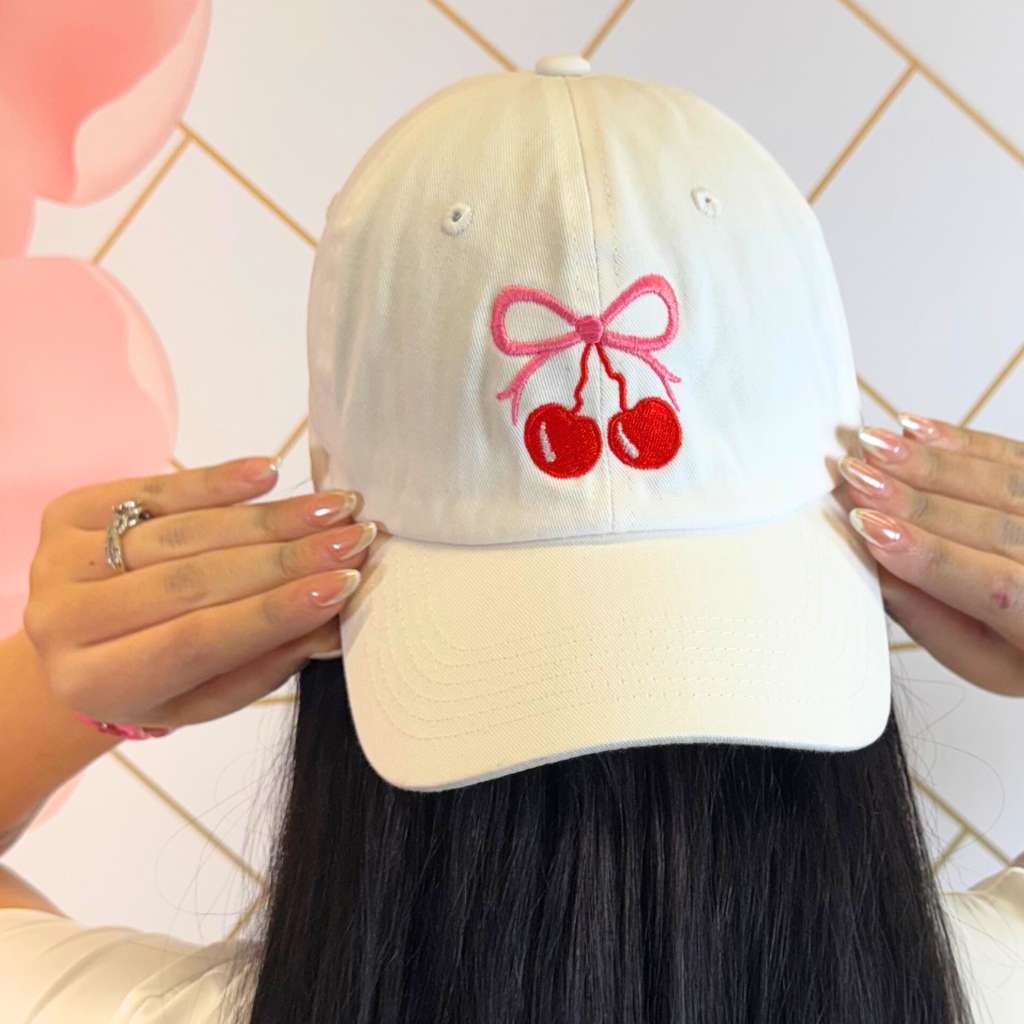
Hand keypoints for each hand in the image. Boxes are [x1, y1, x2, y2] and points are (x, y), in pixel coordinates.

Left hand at [21, 456, 375, 730]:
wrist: (78, 648)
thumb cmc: (157, 682)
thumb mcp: (209, 697)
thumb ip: (266, 663)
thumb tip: (334, 618)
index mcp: (98, 683)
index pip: (198, 639)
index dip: (275, 611)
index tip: (344, 585)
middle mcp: (64, 622)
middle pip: (193, 580)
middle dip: (287, 558)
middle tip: (353, 539)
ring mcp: (57, 561)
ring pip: (184, 533)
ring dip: (269, 518)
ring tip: (335, 508)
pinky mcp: (66, 514)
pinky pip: (155, 489)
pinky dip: (217, 480)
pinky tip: (269, 473)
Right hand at [838, 414, 1023, 696]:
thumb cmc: (1017, 645)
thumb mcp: (976, 655)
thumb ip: (924, 612)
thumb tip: (868, 560)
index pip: (991, 585)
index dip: (926, 555)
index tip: (869, 528)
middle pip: (990, 526)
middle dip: (912, 500)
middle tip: (855, 477)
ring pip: (999, 483)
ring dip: (927, 461)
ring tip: (870, 444)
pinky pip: (1009, 455)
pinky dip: (958, 440)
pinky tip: (913, 428)